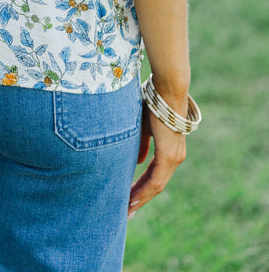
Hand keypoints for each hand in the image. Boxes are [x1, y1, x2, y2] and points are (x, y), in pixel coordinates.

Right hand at [128, 100, 186, 218]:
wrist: (166, 89)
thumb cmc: (154, 102)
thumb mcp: (144, 126)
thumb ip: (141, 144)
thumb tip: (138, 161)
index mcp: (170, 150)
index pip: (155, 175)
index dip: (142, 188)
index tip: (129, 199)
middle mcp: (175, 157)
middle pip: (156, 185)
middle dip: (140, 199)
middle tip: (126, 213)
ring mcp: (173, 157)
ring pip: (157, 186)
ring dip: (141, 198)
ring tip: (126, 209)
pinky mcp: (169, 155)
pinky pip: (156, 180)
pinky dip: (144, 191)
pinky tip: (133, 199)